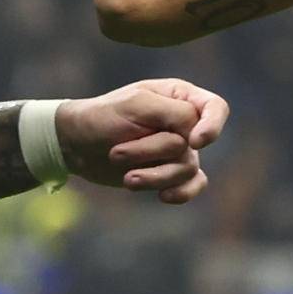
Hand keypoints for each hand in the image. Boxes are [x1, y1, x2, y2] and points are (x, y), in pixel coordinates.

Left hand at [62, 78, 229, 202]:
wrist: (76, 145)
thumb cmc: (103, 117)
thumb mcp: (136, 105)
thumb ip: (174, 113)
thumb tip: (197, 137)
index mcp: (180, 96)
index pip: (216, 108)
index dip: (213, 126)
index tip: (194, 142)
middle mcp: (184, 123)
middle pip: (192, 144)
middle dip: (153, 151)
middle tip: (117, 152)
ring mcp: (179, 150)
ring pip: (187, 169)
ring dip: (153, 175)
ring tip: (126, 177)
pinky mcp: (171, 173)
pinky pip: (192, 186)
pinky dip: (181, 193)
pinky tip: (163, 197)